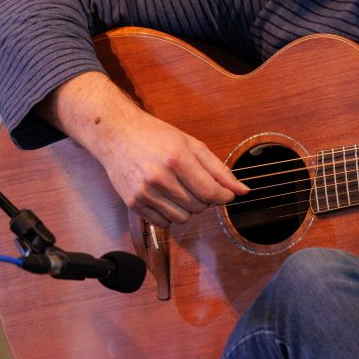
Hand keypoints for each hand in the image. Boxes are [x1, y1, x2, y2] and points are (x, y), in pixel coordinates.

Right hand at [43, 71, 247, 225]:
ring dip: (188, 208)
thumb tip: (242, 190)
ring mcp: (144, 192)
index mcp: (177, 159)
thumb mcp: (192, 145)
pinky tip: (166, 197)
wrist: (116, 134)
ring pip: (183, 218)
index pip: (210, 193)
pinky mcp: (134, 203)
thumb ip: (219, 170)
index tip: (225, 194)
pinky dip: (170, 214)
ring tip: (180, 189)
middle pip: (199, 206)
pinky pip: (164, 223)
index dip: (224, 197)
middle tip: (196, 183)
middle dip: (205, 199)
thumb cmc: (155, 136)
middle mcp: (160, 178)